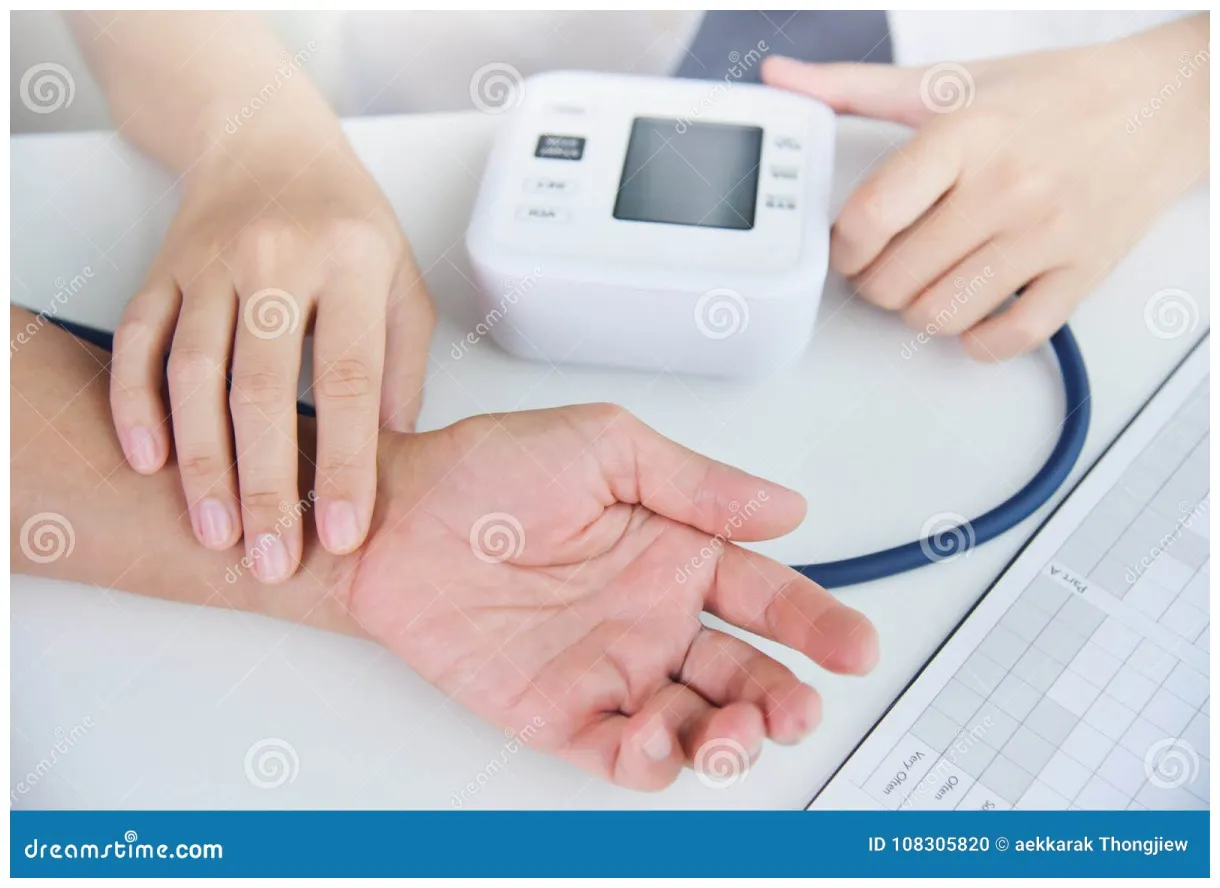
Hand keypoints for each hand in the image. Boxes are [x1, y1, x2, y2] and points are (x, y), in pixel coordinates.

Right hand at [109, 134, 435, 581]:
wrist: (267, 143)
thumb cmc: (347, 224)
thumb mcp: (402, 280)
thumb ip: (403, 365)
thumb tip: (392, 455)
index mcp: (352, 263)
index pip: (350, 381)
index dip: (346, 465)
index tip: (344, 533)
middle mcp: (277, 260)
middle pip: (263, 390)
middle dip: (265, 486)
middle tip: (272, 560)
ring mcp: (209, 264)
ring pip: (195, 375)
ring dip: (201, 464)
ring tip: (216, 535)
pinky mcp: (162, 271)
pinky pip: (139, 343)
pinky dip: (135, 405)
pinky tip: (147, 464)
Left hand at [347, 404, 878, 789]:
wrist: (394, 518)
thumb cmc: (487, 471)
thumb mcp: (607, 448)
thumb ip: (698, 485)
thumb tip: (785, 508)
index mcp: (673, 552)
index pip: (765, 596)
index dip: (815, 623)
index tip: (852, 644)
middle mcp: (651, 616)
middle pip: (744, 674)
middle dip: (785, 699)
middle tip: (801, 706)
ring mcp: (609, 668)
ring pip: (696, 725)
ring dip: (731, 738)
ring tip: (738, 730)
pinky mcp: (560, 711)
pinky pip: (622, 753)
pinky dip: (652, 759)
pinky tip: (659, 734)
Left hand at [763, 15, 1207, 359]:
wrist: (1160, 105)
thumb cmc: (1050, 95)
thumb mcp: (946, 82)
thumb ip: (853, 87)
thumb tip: (784, 77)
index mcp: (964, 136)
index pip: (871, 215)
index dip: (842, 246)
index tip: (846, 246)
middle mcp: (1006, 186)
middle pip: (896, 278)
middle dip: (873, 283)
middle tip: (881, 268)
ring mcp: (1047, 234)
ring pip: (942, 315)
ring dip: (916, 313)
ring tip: (922, 287)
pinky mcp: (1082, 272)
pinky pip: (1012, 337)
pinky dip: (978, 341)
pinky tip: (971, 315)